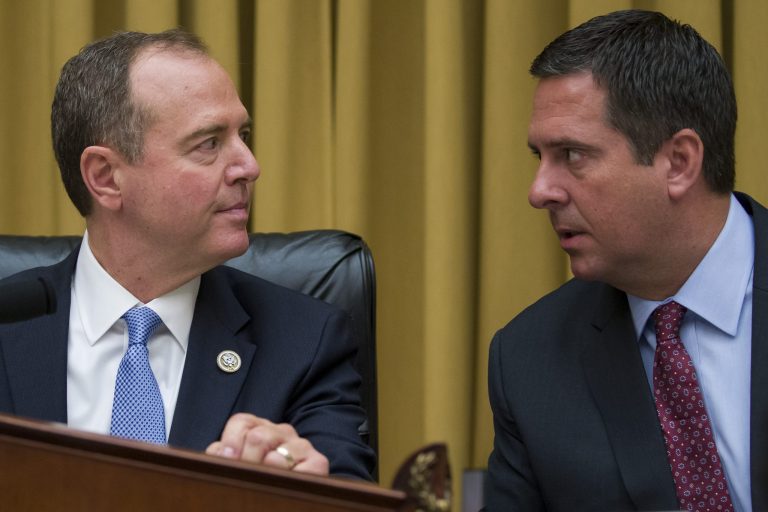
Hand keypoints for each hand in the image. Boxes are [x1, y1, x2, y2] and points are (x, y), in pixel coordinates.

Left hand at [205, 413, 329, 475]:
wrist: (294, 498)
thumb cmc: (260, 481)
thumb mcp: (239, 465)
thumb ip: (225, 455)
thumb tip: (218, 454)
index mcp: (261, 428)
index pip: (242, 422)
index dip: (230, 443)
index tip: (226, 462)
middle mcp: (284, 432)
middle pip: (257, 437)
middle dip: (246, 464)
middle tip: (247, 480)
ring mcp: (302, 445)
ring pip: (275, 458)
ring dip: (266, 477)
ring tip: (266, 486)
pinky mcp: (318, 462)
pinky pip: (296, 473)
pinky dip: (286, 483)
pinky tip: (284, 487)